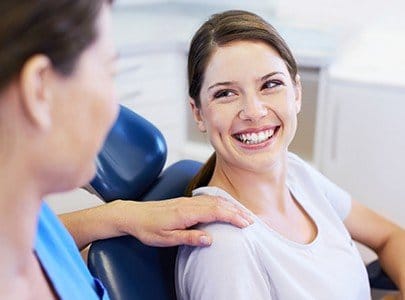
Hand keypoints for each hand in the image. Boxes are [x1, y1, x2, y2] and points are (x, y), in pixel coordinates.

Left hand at [113, 195, 252, 246]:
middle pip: (218, 204)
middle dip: (236, 211)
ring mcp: (187, 200)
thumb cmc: (148, 228)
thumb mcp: (166, 238)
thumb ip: (188, 237)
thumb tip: (210, 239)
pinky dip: (221, 202)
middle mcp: (189, 203)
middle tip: (251, 220)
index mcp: (186, 212)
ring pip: (214, 200)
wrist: (133, 214)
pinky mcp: (185, 201)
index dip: (233, 217)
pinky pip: (207, 199)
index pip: (216, 212)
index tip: (246, 223)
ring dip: (230, 206)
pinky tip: (225, 206)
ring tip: (243, 214)